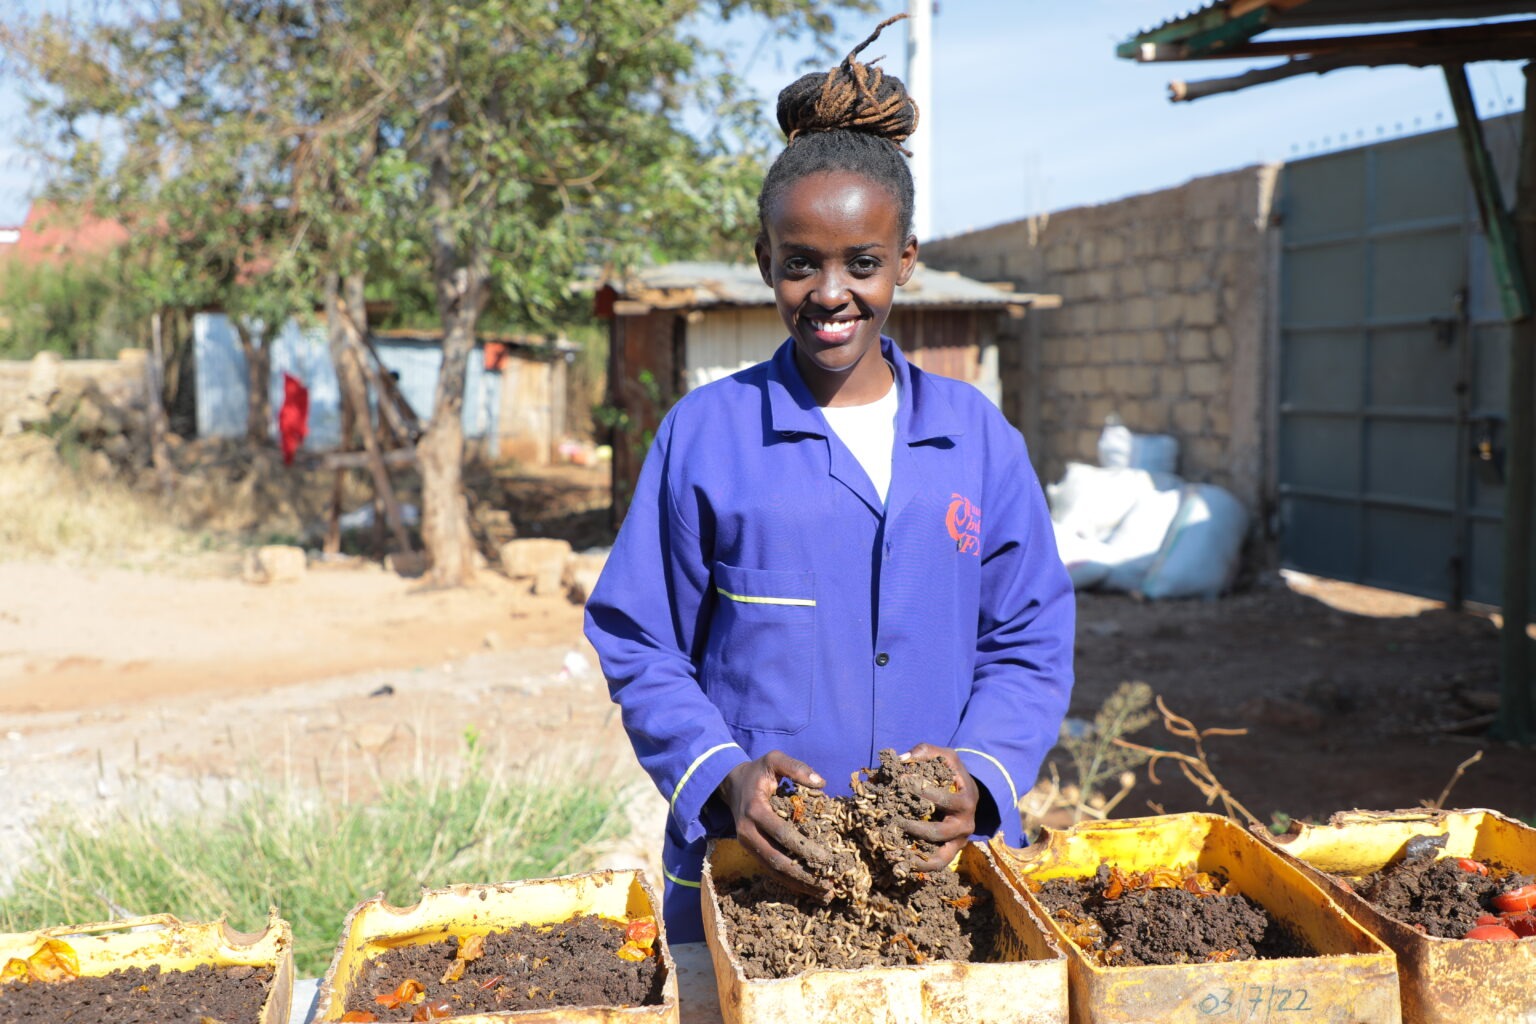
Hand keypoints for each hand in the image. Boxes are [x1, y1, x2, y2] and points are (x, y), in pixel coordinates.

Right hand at [718, 750, 832, 899]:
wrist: (731, 783)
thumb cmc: (758, 771)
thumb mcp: (774, 760)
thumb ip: (796, 767)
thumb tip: (821, 783)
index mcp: (755, 810)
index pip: (782, 834)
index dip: (805, 848)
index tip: (828, 858)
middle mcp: (747, 832)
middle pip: (777, 860)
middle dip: (804, 874)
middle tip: (829, 884)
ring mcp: (746, 844)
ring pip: (773, 870)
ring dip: (799, 884)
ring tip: (824, 893)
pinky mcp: (750, 851)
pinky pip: (770, 870)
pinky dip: (789, 882)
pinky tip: (809, 889)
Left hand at [896, 743, 978, 872]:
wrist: (969, 793)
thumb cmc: (953, 773)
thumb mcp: (945, 757)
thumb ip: (925, 752)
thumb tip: (901, 759)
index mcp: (965, 800)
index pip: (941, 798)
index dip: (918, 790)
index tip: (897, 782)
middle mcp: (965, 824)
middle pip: (938, 831)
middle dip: (912, 826)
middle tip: (891, 818)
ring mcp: (959, 841)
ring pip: (940, 856)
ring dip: (915, 856)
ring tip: (893, 850)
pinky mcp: (952, 851)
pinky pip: (937, 864)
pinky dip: (920, 866)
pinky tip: (900, 862)